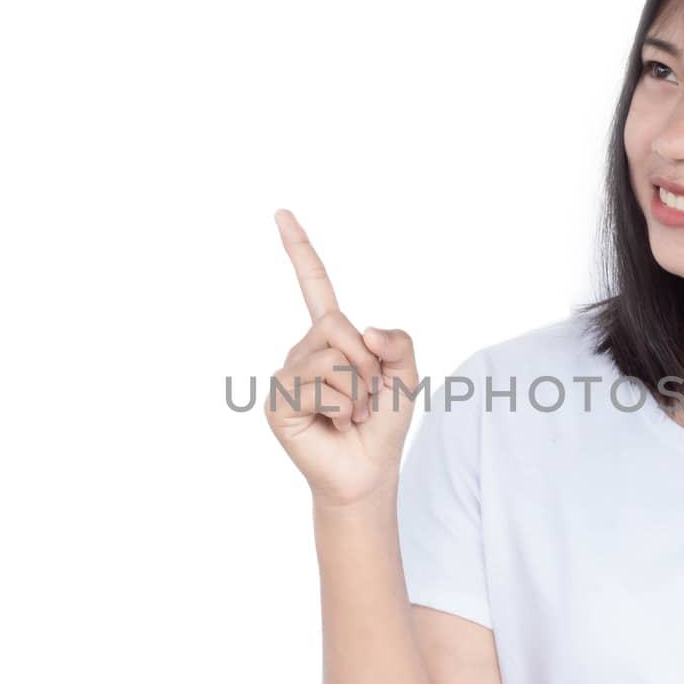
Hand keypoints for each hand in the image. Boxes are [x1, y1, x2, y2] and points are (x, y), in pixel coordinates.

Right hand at [265, 209, 421, 508]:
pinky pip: (321, 388)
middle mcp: (304, 348)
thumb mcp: (406, 375)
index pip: (315, 285)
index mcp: (331, 336)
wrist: (367, 471)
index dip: (299, 250)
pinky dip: (340, 408)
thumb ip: (398, 342)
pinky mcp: (278, 400)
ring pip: (333, 361)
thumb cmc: (382, 423)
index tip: (281, 213)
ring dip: (356, 392)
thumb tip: (363, 331)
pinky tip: (333, 423)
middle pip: (339, 328)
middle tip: (365, 397)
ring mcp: (288, 373)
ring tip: (350, 414)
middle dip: (367, 364)